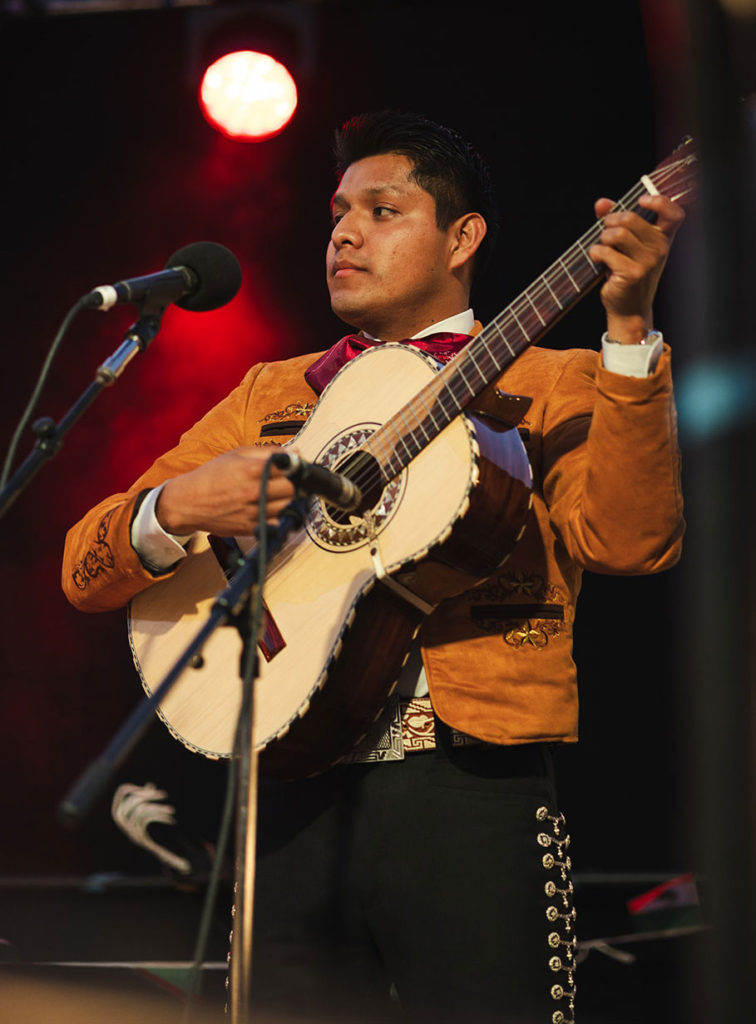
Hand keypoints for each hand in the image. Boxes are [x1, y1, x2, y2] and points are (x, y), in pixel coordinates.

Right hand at [156, 446, 295, 536]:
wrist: (189, 502)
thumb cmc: (213, 475)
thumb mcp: (237, 454)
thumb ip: (268, 452)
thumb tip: (296, 453)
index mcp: (252, 469)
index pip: (290, 467)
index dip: (294, 467)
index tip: (293, 468)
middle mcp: (255, 491)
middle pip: (292, 489)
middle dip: (292, 484)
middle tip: (286, 482)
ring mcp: (254, 512)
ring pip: (288, 506)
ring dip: (287, 501)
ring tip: (278, 495)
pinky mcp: (252, 528)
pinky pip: (278, 523)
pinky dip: (280, 517)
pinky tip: (273, 510)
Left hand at [589, 193, 684, 343]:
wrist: (629, 309)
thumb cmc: (628, 273)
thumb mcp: (627, 245)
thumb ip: (615, 220)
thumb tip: (601, 203)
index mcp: (663, 238)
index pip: (674, 213)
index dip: (659, 201)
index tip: (641, 200)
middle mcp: (660, 249)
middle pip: (630, 218)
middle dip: (610, 222)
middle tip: (606, 234)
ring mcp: (648, 262)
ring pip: (616, 234)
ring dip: (602, 239)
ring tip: (603, 249)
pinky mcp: (632, 273)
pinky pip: (605, 251)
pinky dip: (595, 253)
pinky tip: (598, 260)